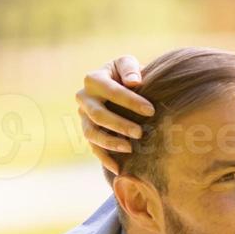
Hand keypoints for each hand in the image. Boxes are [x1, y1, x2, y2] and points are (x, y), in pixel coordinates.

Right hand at [75, 56, 154, 174]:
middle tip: (140, 133)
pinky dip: (105, 159)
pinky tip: (119, 169)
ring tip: (130, 149)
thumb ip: (130, 69)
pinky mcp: (88, 132)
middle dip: (119, 125)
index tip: (151, 110)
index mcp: (93, 79)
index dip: (130, 101)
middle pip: (98, 115)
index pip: (111, 91)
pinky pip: (93, 147)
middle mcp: (83, 98)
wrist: (119, 85)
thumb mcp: (127, 64)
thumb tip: (134, 82)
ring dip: (110, 142)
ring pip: (92, 133)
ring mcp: (83, 117)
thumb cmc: (126, 73)